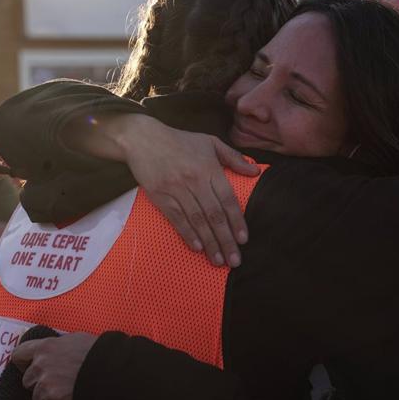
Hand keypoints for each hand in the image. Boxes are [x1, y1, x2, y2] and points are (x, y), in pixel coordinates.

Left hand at [10, 332, 97, 399]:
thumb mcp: (76, 340)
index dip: (23, 363)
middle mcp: (41, 365)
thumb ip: (58, 346)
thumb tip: (55, 351)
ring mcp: (45, 384)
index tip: (29, 367)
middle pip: (27, 379)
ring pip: (36, 396)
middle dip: (38, 383)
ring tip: (66, 391)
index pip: (18, 355)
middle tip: (56, 382)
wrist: (111, 373)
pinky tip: (70, 399)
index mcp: (45, 347)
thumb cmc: (98, 354)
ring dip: (47, 396)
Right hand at [117, 116, 257, 266]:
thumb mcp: (210, 142)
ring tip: (218, 260)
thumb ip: (234, 158)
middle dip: (226, 240)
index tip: (243, 239)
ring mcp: (176, 189)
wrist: (142, 139)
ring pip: (196, 220)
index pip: (227, 199)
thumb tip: (255, 171)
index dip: (236, 221)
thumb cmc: (179, 140)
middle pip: (214, 215)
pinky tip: (196, 247)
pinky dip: (187, 233)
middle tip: (235, 260)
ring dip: (208, 242)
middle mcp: (194, 180)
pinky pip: (176, 218)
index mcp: (209, 168)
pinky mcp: (160, 196)